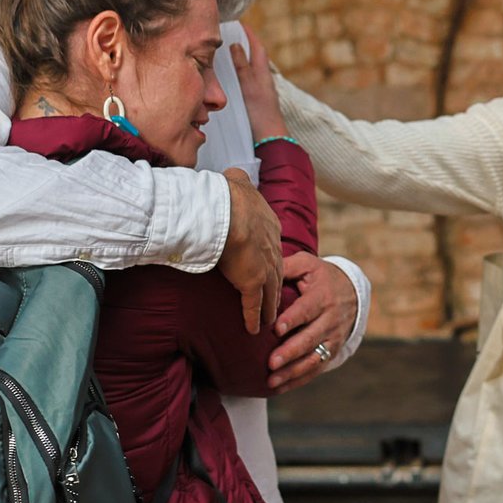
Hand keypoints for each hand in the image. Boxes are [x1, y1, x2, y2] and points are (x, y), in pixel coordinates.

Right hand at [218, 168, 283, 333]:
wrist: (225, 209)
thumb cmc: (225, 194)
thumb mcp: (236, 182)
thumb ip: (237, 180)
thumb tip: (234, 173)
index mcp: (268, 224)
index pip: (271, 246)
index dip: (270, 257)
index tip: (268, 266)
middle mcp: (271, 247)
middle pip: (277, 271)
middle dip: (276, 285)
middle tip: (275, 299)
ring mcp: (264, 266)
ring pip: (270, 291)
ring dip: (270, 306)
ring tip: (270, 319)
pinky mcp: (252, 282)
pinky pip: (254, 305)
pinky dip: (254, 317)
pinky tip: (253, 329)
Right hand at [230, 35, 286, 141]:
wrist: (270, 138)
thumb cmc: (260, 113)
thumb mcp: (248, 86)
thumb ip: (242, 66)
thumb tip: (236, 45)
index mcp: (262, 73)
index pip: (257, 48)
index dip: (249, 34)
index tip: (240, 23)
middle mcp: (263, 80)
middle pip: (254, 56)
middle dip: (245, 43)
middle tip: (231, 33)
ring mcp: (261, 90)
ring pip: (251, 68)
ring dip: (241, 58)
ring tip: (227, 51)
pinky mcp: (257, 101)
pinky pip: (248, 80)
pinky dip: (240, 72)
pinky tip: (232, 77)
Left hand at [267, 254, 358, 391]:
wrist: (352, 291)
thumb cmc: (321, 277)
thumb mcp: (308, 265)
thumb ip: (286, 267)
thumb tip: (261, 273)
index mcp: (323, 297)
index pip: (307, 310)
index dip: (292, 320)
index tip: (276, 330)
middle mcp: (331, 319)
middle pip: (310, 338)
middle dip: (290, 352)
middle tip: (271, 362)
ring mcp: (333, 338)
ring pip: (313, 358)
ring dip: (293, 371)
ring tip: (272, 381)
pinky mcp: (331, 351)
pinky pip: (315, 369)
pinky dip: (298, 380)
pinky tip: (279, 388)